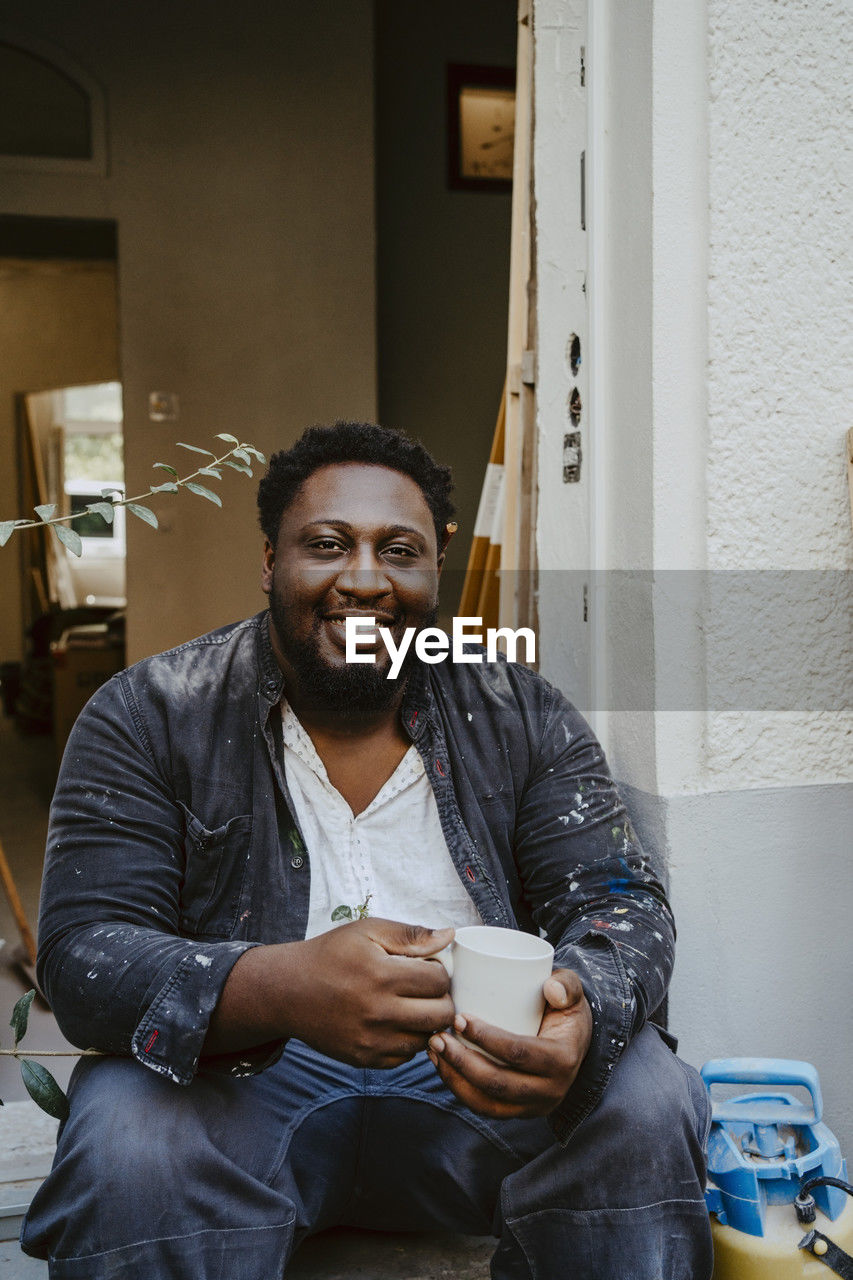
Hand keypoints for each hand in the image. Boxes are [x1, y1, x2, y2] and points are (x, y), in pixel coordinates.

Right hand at [290, 918, 454, 1067]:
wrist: (288, 991)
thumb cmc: (330, 955)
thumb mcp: (367, 931)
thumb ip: (410, 935)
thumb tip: (449, 936)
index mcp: (382, 976)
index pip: (439, 980)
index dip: (438, 970)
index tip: (426, 966)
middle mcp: (379, 1012)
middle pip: (441, 1014)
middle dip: (440, 998)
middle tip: (425, 989)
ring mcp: (372, 1040)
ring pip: (427, 1039)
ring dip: (426, 1022)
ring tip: (410, 1005)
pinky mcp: (364, 1059)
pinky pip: (405, 1057)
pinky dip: (407, 1041)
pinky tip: (394, 1022)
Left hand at [427, 969, 592, 1117]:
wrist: (575, 1043)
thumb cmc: (565, 1010)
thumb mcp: (571, 992)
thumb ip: (566, 984)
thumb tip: (550, 988)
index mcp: (562, 1059)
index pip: (518, 1052)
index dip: (486, 1038)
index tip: (459, 1018)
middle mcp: (550, 1090)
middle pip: (497, 1083)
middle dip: (461, 1062)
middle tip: (438, 1037)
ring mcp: (533, 1106)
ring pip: (487, 1103)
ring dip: (455, 1078)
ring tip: (434, 1050)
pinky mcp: (518, 1112)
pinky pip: (485, 1108)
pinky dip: (460, 1090)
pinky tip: (442, 1066)